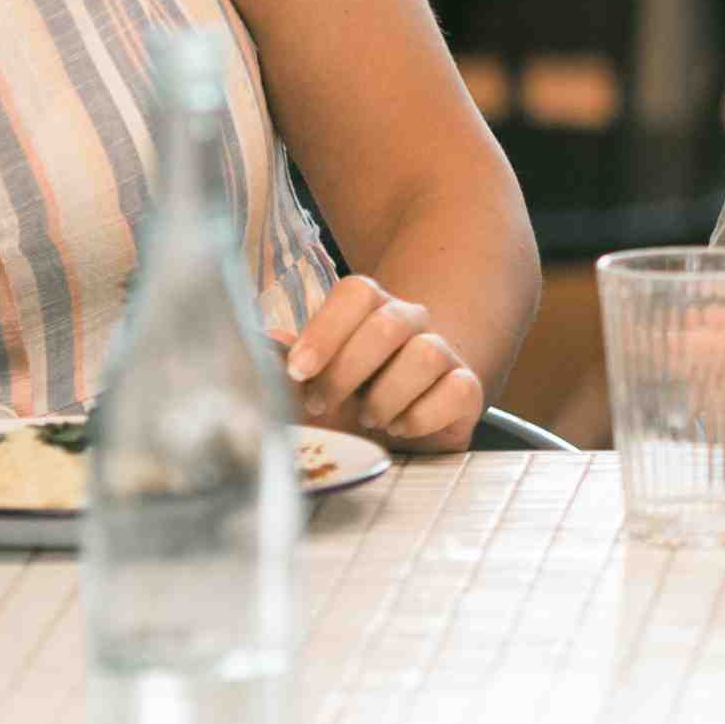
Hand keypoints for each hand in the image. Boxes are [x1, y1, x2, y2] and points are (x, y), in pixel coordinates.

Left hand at [270, 273, 483, 451]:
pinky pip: (456, 390)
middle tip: (321, 403)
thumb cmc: (349, 402)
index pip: (357, 293)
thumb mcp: (310, 387)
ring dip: (386, 396)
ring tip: (368, 420)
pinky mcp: (466, 390)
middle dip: (347, 370)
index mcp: (370, 312)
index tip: (298, 370)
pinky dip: (421, 416)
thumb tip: (258, 342)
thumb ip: (283, 364)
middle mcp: (411, 324)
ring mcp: (444, 354)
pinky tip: (399, 428)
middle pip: (389, 322)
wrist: (399, 430)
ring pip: (426, 354)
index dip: (326, 329)